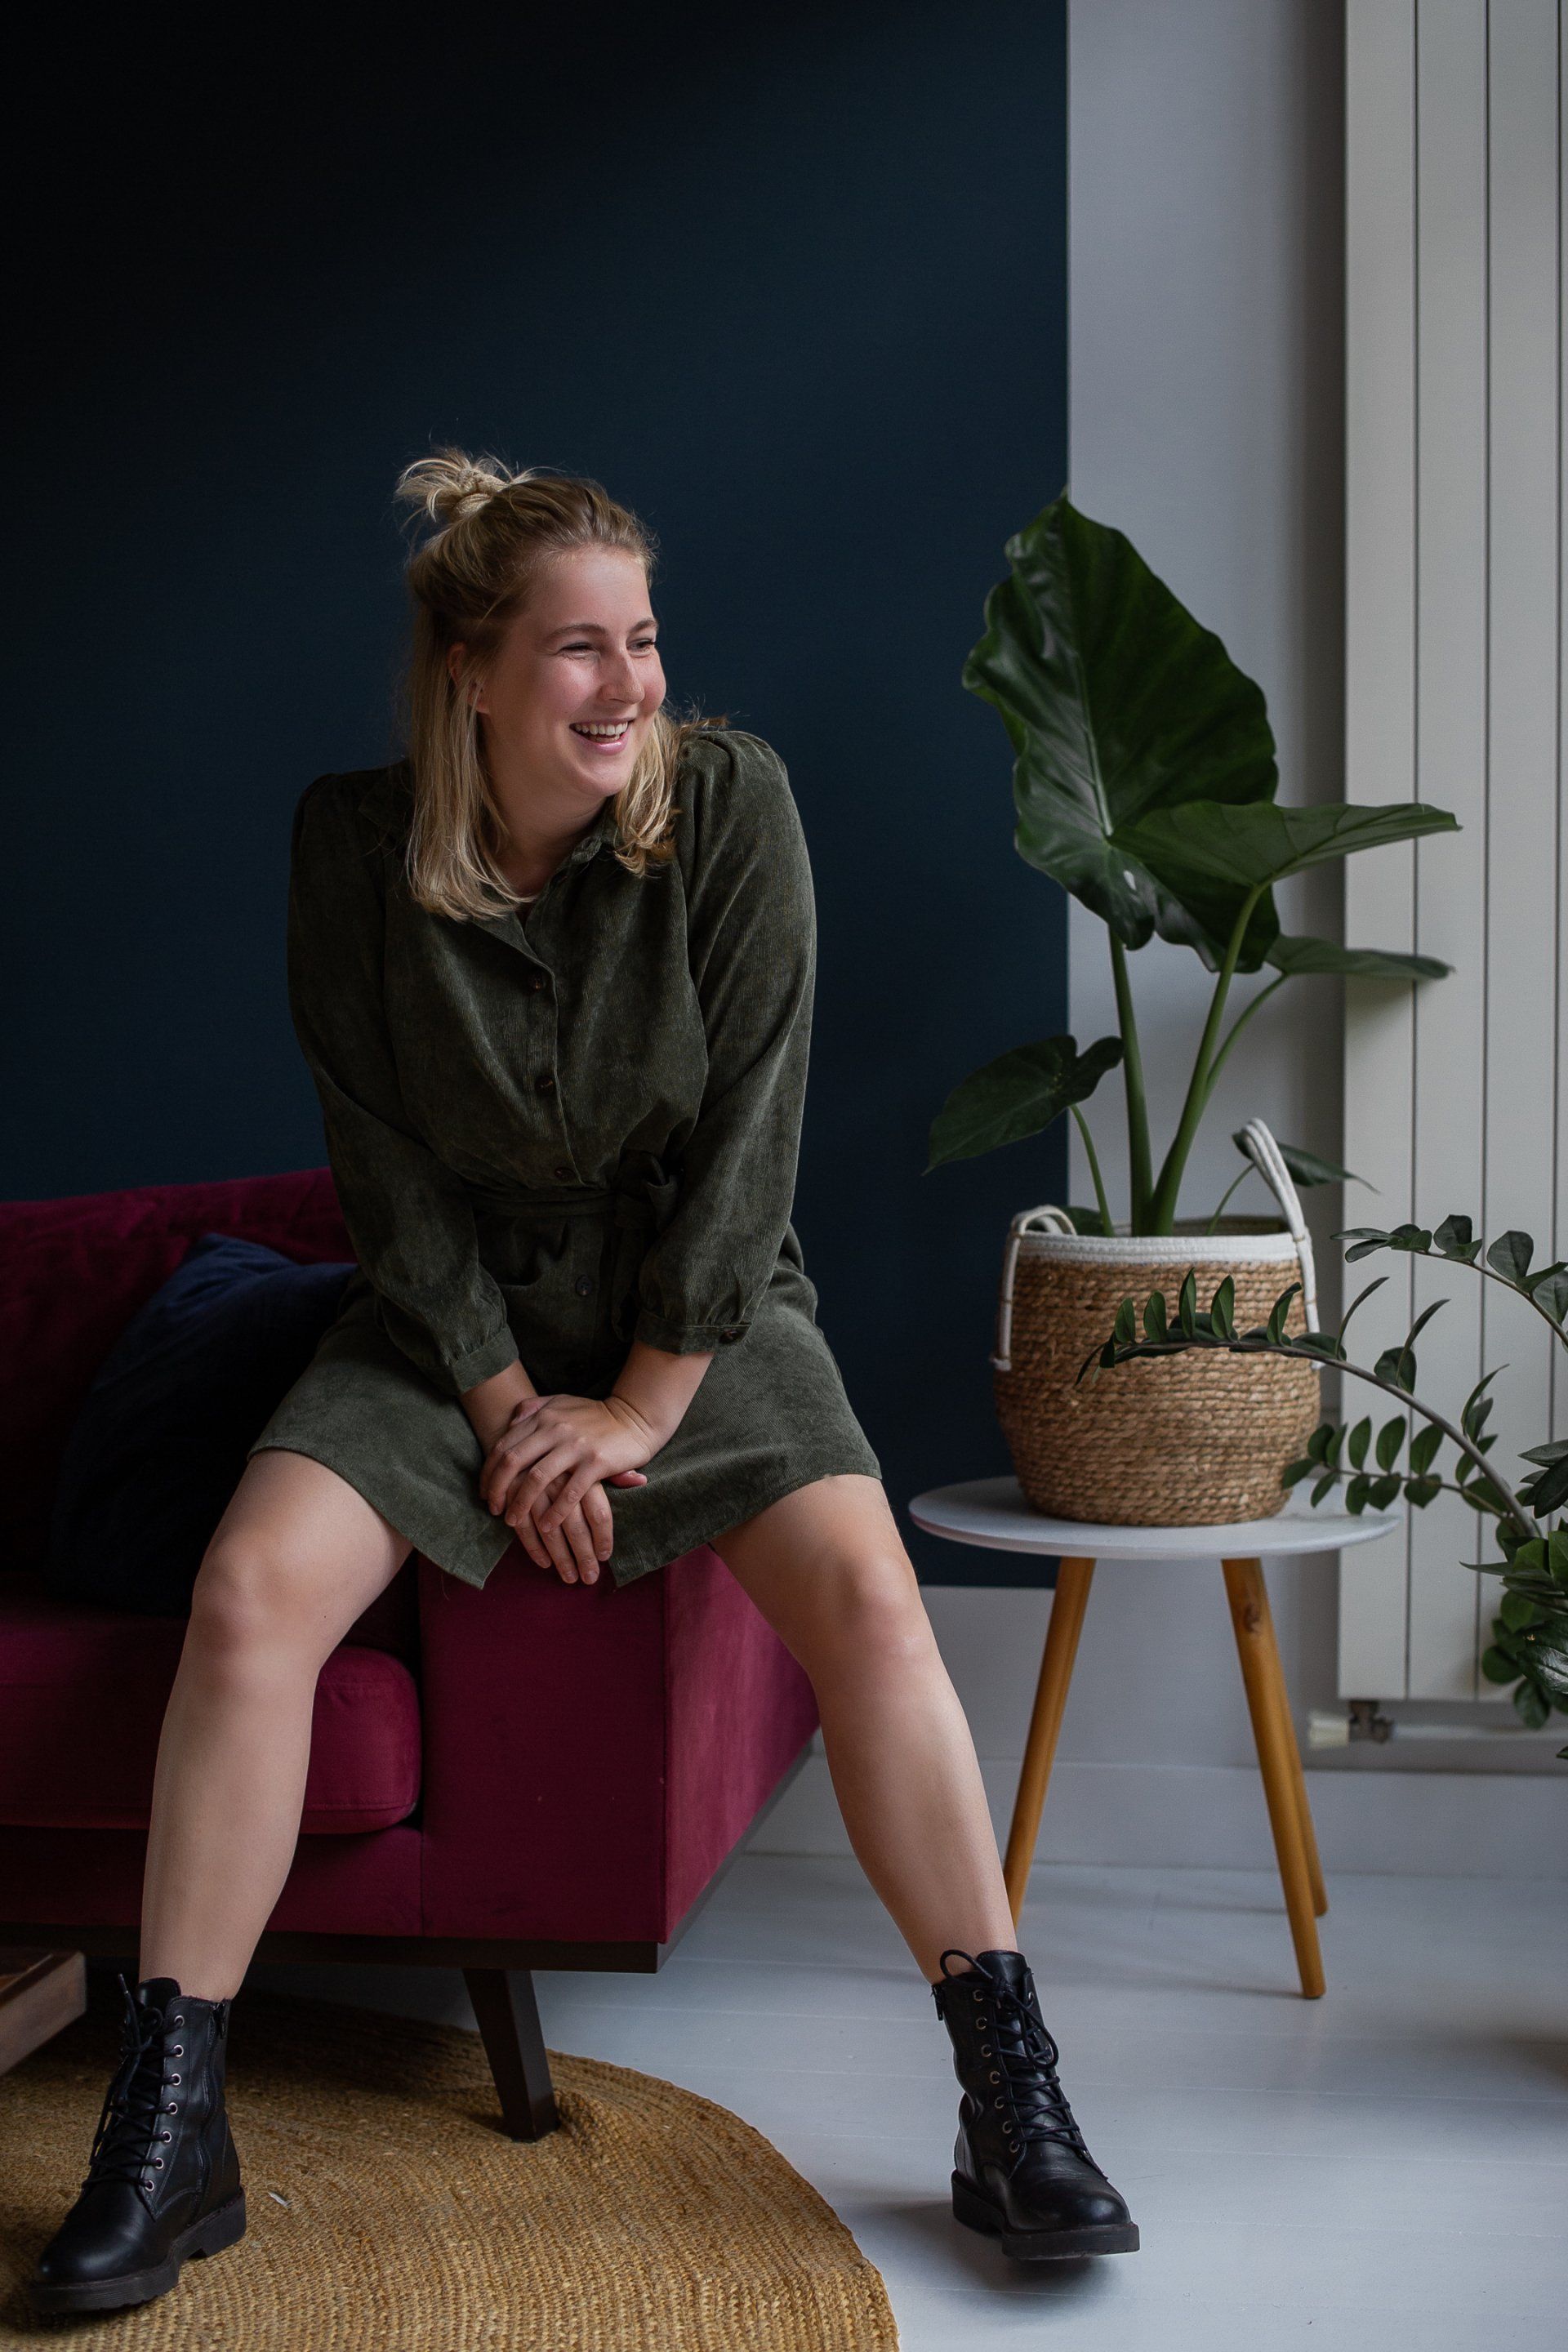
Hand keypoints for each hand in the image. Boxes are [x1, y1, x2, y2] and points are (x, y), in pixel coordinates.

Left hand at [481, 1393, 655, 1585]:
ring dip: (521, 1504)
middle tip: (493, 1510)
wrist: (636, 1417)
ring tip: (513, 1522)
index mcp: (543, 1416)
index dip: (489, 1471)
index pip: (504, 1445)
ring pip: (537, 1479)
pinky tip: (547, 1527)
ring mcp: (575, 1446)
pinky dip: (555, 1512)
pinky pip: (569, 1492)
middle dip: (498, 1489)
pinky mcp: (596, 1463)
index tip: (485, 1491)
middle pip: (513, 1462)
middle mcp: (555, 1429)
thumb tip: (512, 1418)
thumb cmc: (596, 1415)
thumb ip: (535, 1407)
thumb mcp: (562, 1402)